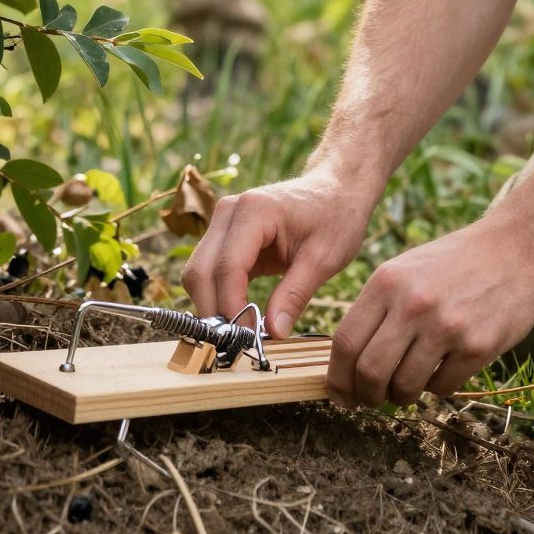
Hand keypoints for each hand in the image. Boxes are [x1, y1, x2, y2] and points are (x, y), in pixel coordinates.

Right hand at [182, 169, 375, 338]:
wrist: (335, 189)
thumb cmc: (334, 216)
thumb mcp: (325, 258)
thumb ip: (295, 295)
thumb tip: (273, 333)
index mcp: (255, 210)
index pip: (227, 266)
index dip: (231, 306)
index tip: (246, 337)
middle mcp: (229, 211)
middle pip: (200, 271)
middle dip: (214, 311)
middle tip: (237, 343)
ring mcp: (223, 221)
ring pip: (197, 273)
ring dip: (211, 306)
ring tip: (239, 332)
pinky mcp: (225, 235)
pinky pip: (208, 271)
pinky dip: (217, 296)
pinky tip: (239, 316)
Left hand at [327, 216, 533, 406]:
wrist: (514, 249)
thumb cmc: (452, 264)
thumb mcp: (404, 270)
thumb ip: (375, 310)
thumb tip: (346, 364)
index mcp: (387, 282)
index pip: (345, 343)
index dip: (338, 378)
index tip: (341, 394)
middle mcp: (413, 304)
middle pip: (370, 371)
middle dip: (366, 395)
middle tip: (372, 400)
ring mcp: (446, 326)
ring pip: (405, 386)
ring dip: (402, 396)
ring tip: (408, 386)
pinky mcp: (477, 345)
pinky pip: (442, 387)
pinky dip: (436, 388)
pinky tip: (442, 370)